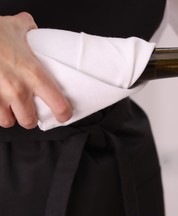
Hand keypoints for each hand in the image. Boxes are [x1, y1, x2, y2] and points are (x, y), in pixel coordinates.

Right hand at [0, 12, 71, 128]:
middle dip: (31, 118)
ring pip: (8, 121)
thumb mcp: (15, 26)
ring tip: (13, 109)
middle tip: (31, 111)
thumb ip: (28, 28)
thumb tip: (32, 27)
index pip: (58, 104)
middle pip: (30, 121)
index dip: (63, 113)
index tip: (64, 114)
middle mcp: (17, 89)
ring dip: (12, 117)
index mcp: (33, 74)